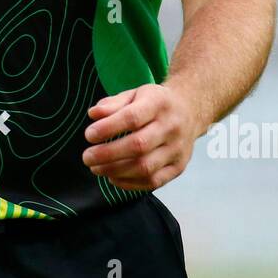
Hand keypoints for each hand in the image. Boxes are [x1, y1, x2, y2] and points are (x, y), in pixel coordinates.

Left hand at [81, 83, 203, 190]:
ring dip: (116, 171)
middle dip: (108, 154)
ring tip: (96, 168)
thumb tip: (93, 114)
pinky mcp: (178, 167)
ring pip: (145, 167)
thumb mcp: (135, 94)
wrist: (190, 111)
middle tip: (87, 157)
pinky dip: (130, 183)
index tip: (89, 135)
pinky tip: (113, 178)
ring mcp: (177, 150)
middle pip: (139, 145)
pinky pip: (153, 181)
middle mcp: (171, 127)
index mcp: (159, 104)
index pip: (132, 118)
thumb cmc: (155, 103)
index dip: (108, 128)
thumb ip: (113, 104)